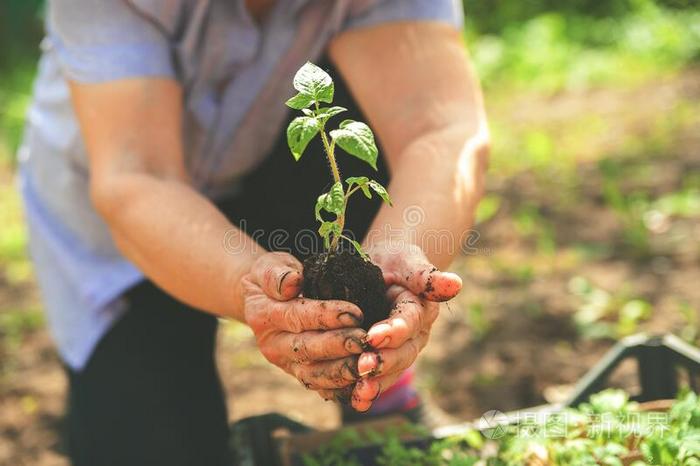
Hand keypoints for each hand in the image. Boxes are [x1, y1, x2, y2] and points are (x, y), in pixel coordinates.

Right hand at [242, 252, 366, 392]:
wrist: (262, 300)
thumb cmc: (274, 277)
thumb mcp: (269, 266)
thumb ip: (278, 274)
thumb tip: (293, 282)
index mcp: (264, 315)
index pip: (297, 316)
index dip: (326, 316)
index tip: (355, 313)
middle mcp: (272, 344)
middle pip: (306, 349)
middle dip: (338, 346)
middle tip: (365, 341)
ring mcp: (285, 363)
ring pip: (314, 374)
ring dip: (341, 372)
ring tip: (367, 365)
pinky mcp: (298, 374)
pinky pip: (320, 387)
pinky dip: (341, 390)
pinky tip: (363, 386)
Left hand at [348, 243, 461, 410]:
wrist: (386, 270)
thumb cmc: (396, 262)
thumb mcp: (408, 261)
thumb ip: (425, 275)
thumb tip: (454, 284)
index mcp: (420, 309)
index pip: (409, 322)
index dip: (393, 331)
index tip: (374, 337)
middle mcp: (415, 335)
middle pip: (403, 353)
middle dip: (383, 362)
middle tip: (362, 367)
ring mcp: (401, 351)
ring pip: (392, 371)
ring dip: (377, 383)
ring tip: (360, 392)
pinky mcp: (384, 360)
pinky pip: (379, 379)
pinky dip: (367, 392)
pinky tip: (355, 401)